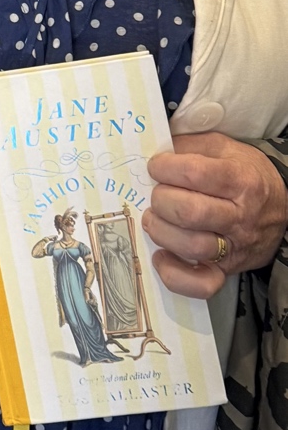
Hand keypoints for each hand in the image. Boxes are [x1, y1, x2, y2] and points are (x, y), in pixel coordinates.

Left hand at [145, 132, 287, 298]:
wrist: (282, 206)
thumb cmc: (245, 173)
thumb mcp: (223, 147)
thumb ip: (190, 145)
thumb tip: (153, 150)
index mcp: (240, 180)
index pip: (194, 174)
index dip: (165, 168)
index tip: (156, 166)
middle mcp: (240, 216)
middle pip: (189, 212)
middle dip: (161, 200)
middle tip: (156, 195)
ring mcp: (234, 247)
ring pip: (191, 246)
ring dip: (161, 231)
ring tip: (154, 219)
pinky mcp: (227, 270)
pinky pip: (201, 284)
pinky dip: (174, 275)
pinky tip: (161, 255)